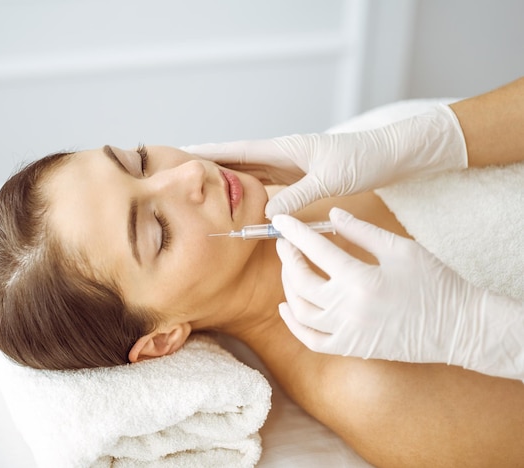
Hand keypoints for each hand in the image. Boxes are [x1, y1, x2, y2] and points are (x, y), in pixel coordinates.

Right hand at [182, 104, 466, 217]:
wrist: (390, 155)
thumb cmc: (364, 160)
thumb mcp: (330, 178)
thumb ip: (298, 195)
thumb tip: (268, 214)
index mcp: (286, 148)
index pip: (238, 150)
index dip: (209, 152)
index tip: (182, 152)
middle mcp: (283, 154)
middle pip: (238, 158)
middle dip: (210, 163)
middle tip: (181, 171)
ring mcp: (290, 165)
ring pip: (250, 171)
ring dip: (227, 177)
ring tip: (202, 185)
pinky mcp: (300, 176)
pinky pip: (266, 183)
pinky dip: (249, 189)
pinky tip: (241, 197)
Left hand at [274, 209, 523, 380]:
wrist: (459, 326)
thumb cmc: (435, 282)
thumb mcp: (401, 249)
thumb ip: (362, 231)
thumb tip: (331, 215)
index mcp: (361, 279)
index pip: (315, 251)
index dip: (295, 233)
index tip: (281, 222)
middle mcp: (349, 309)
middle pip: (301, 281)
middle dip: (288, 258)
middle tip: (286, 244)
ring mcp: (348, 332)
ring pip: (301, 311)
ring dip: (288, 287)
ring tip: (290, 269)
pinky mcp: (352, 347)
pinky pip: (312, 340)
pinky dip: (294, 324)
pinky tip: (288, 307)